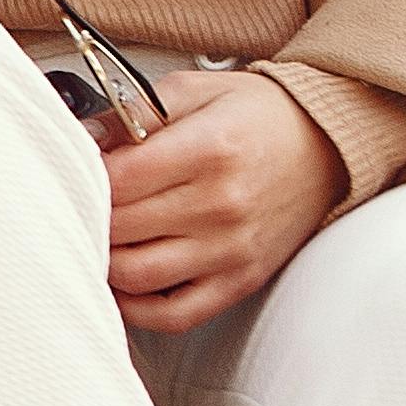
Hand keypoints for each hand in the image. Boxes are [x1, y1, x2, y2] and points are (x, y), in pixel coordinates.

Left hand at [100, 68, 344, 334]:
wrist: (326, 145)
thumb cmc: (259, 117)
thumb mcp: (196, 90)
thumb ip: (135, 111)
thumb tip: (85, 137)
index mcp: (209, 150)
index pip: (117, 179)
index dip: (84, 175)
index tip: (79, 170)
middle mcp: (220, 204)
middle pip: (120, 227)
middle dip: (88, 215)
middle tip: (80, 203)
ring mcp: (231, 248)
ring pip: (136, 275)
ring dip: (104, 261)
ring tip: (99, 238)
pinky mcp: (241, 279)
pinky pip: (175, 314)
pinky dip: (138, 308)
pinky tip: (124, 284)